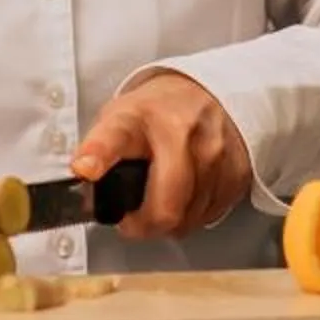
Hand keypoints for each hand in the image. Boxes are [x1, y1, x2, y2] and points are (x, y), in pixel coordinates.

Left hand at [70, 72, 250, 239]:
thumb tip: (83, 183)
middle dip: (143, 225)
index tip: (85, 168)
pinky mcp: (236, 172)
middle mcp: (180, 132)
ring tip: (162, 200)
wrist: (209, 94)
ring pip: (186, 219)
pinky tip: (187, 194)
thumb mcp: (119, 119)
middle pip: (164, 206)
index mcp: (138, 116)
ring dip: (169, 221)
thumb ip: (99, 151)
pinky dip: (194, 215)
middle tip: (133, 221)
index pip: (116, 135)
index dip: (98, 154)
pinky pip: (209, 216)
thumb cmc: (157, 113)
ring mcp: (213, 153)